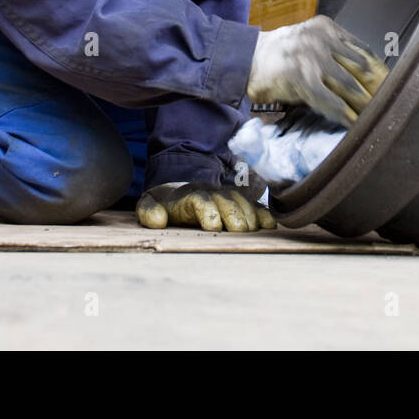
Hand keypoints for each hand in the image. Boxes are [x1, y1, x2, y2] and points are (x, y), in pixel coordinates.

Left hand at [136, 182, 276, 231]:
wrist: (179, 186)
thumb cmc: (164, 204)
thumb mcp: (149, 205)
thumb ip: (149, 212)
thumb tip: (159, 220)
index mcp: (187, 195)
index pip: (199, 199)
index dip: (208, 211)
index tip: (213, 227)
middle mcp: (210, 192)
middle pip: (226, 200)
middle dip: (234, 214)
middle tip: (239, 231)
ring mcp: (226, 195)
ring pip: (242, 200)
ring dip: (249, 215)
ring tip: (252, 232)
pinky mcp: (239, 202)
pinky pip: (254, 205)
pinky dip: (263, 214)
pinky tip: (269, 226)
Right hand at [246, 14, 388, 125]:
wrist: (246, 59)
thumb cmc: (281, 54)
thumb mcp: (310, 40)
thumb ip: (335, 51)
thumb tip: (367, 76)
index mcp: (327, 28)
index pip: (363, 50)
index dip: (380, 71)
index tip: (392, 86)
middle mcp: (322, 39)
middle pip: (361, 68)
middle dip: (377, 90)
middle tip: (390, 106)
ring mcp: (311, 58)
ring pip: (350, 84)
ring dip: (365, 104)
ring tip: (376, 118)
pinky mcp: (301, 79)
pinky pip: (330, 100)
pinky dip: (344, 114)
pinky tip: (353, 123)